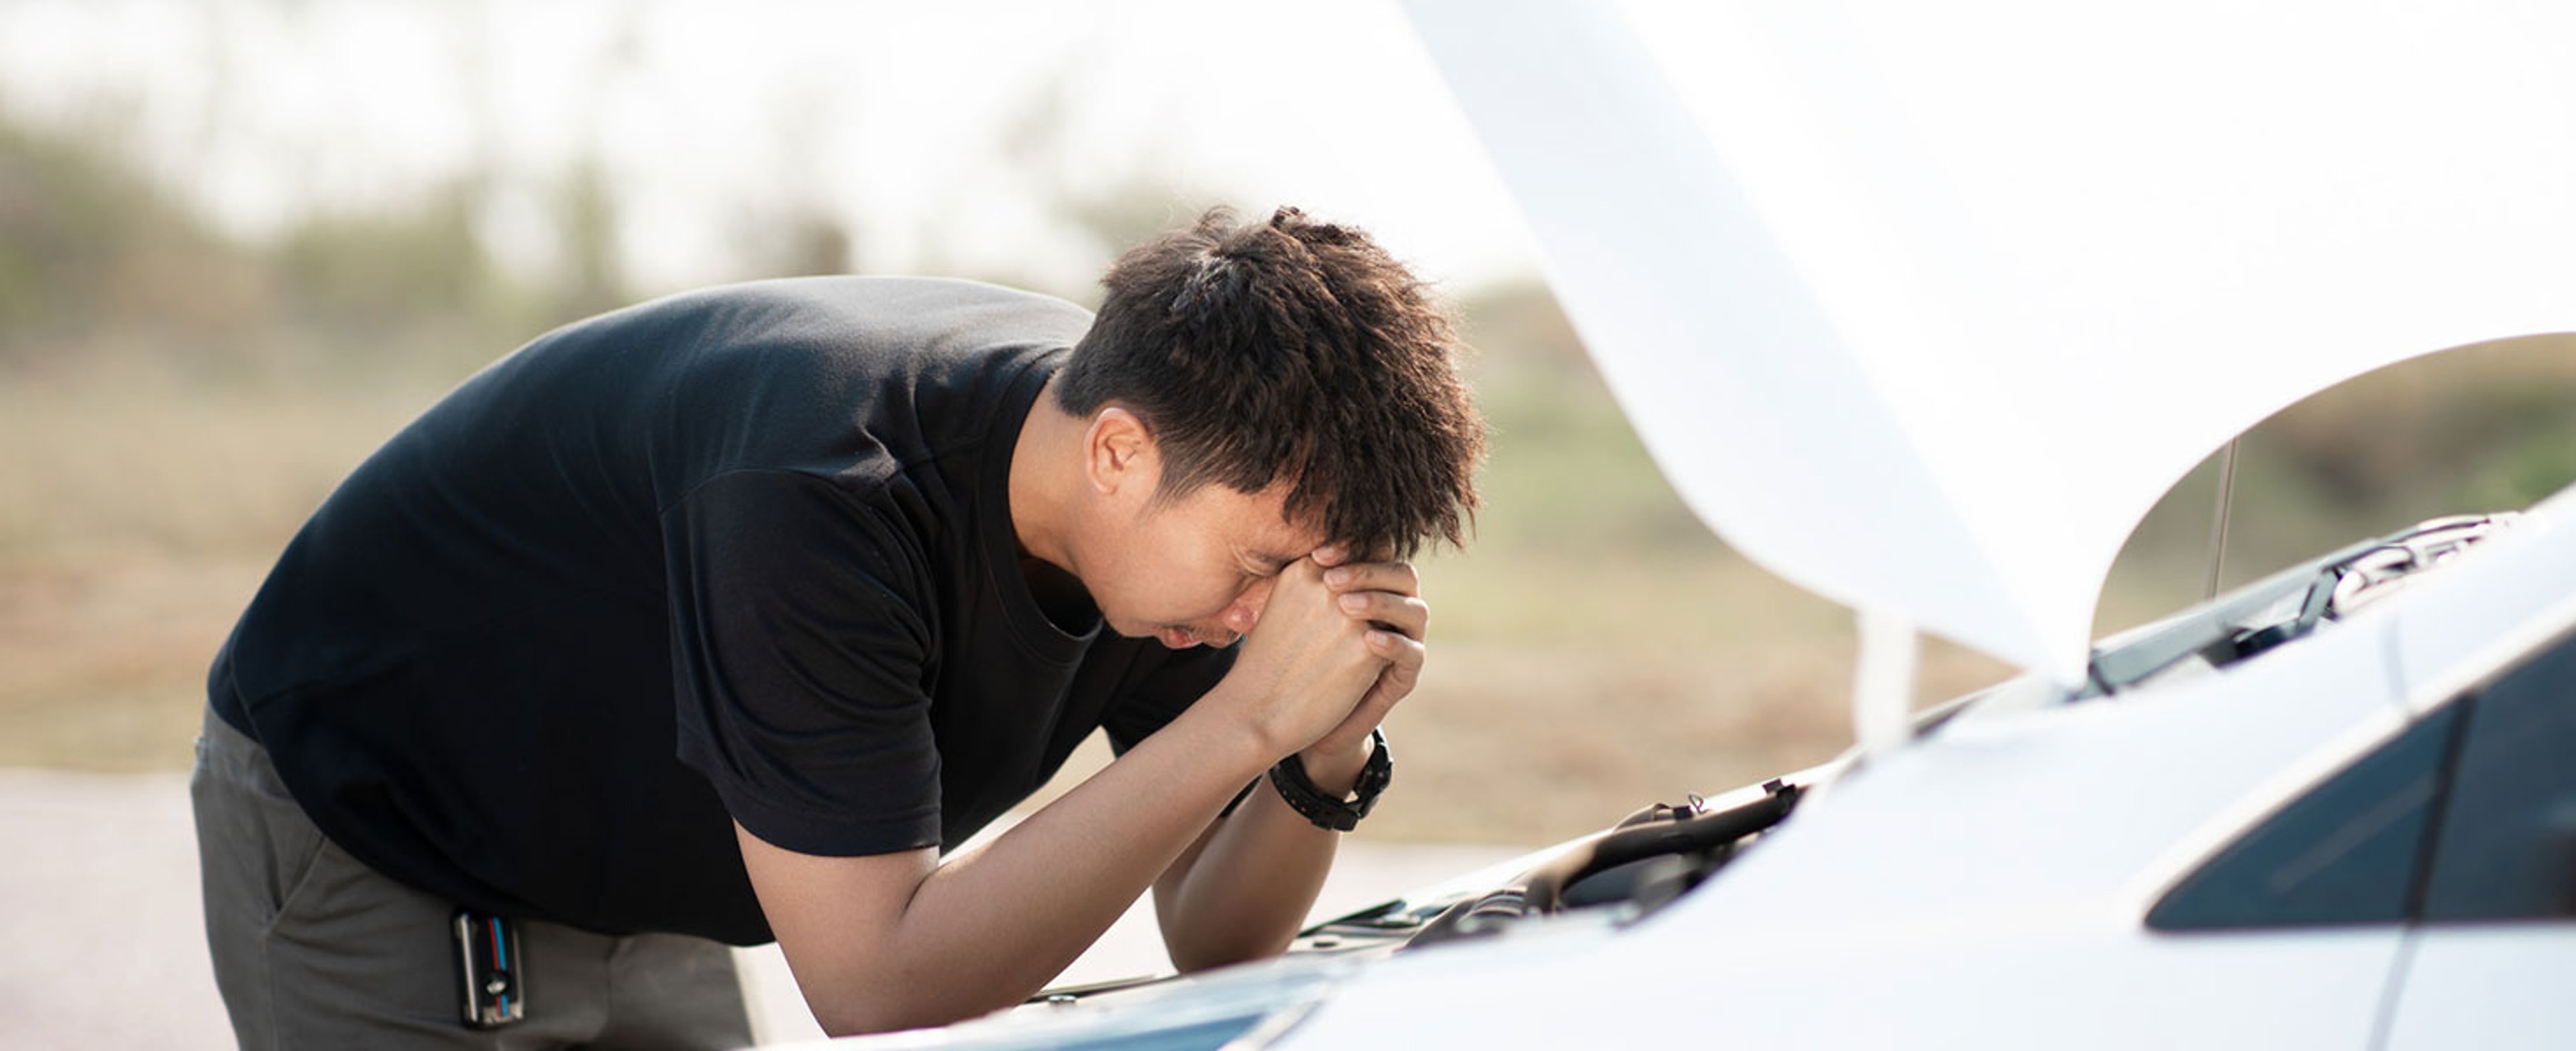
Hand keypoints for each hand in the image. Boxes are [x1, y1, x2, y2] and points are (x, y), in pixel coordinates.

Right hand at [1212, 554, 1395, 756]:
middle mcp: (1329, 583)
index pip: (1358, 547)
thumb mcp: (1283, 608)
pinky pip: (1395, 641)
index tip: (1368, 585)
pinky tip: (1363, 671)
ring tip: (1371, 644)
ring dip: (1390, 622)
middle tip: (1383, 614)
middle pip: (1384, 570)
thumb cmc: (1266, 664)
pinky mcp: (1367, 646)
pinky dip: (1386, 654)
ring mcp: (1350, 613)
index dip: (1372, 563)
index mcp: (1304, 569)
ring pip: (1393, 606)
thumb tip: (1355, 575)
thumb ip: (1316, 586)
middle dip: (1391, 589)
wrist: (1255, 713)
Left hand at [1297, 547, 1425, 789]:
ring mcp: (1403, 642)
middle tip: (1331, 580)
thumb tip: (1288, 546)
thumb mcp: (1291, 614)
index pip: (1377, 554)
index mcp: (1368, 588)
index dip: (1353, 549)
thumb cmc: (1287, 659)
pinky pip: (1413, 653)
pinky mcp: (1404, 675)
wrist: (1291, 716)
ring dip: (1382, 602)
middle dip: (1368, 572)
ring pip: (1414, 609)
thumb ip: (1302, 582)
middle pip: (1402, 575)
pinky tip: (1369, 639)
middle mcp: (1392, 610)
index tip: (1317, 556)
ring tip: (1346, 606)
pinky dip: (1395, 643)